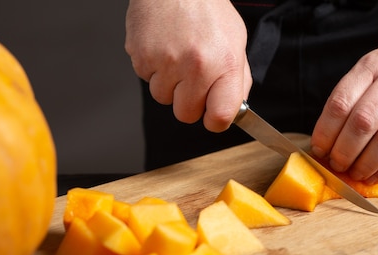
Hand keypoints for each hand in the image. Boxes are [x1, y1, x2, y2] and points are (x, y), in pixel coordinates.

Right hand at [125, 0, 251, 131]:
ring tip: (176, 55)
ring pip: (162, 98)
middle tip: (192, 78)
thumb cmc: (205, 7)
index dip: (215, 121)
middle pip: (186, 114)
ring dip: (168, 84)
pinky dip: (153, 68)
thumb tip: (233, 109)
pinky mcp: (141, 57)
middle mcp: (194, 65)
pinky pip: (146, 79)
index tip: (213, 116)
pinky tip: (162, 46)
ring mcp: (165, 62)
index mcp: (223, 63)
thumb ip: (237, 78)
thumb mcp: (235, 41)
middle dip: (188, 102)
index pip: (220, 117)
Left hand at [310, 34, 377, 183]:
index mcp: (371, 67)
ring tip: (354, 173)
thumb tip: (325, 141)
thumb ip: (351, 99)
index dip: (325, 132)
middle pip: (363, 122)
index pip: (340, 103)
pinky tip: (374, 175)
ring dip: (365, 163)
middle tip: (336, 164)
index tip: (318, 150)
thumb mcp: (372, 69)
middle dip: (343, 151)